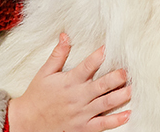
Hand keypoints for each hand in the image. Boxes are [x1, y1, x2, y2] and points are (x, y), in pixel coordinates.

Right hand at [7, 33, 130, 131]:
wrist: (27, 121)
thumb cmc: (36, 95)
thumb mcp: (44, 73)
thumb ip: (58, 55)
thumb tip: (65, 35)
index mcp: (69, 81)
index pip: (87, 66)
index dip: (98, 56)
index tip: (108, 48)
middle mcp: (77, 97)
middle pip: (101, 86)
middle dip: (116, 78)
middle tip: (127, 71)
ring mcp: (81, 113)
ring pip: (106, 104)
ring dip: (121, 96)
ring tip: (132, 89)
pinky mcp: (83, 127)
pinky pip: (102, 124)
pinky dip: (116, 120)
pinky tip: (128, 114)